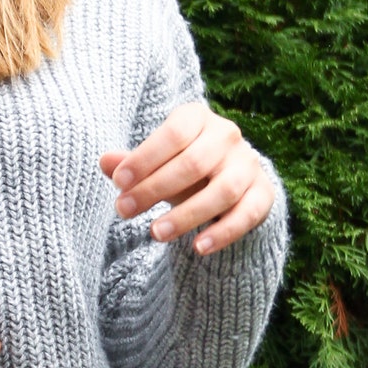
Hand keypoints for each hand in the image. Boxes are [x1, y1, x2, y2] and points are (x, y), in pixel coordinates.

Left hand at [100, 104, 273, 256]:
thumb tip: (104, 162)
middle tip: (124, 211)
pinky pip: (246, 215)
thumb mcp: (157, 164)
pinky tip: (198, 248)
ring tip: (155, 234)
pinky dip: (223, 233)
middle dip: (155, 188)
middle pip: (193, 163)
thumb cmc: (184, 170)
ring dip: (187, 215)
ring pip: (222, 191)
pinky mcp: (263, 194)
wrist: (233, 183)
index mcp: (199, 119)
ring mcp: (248, 165)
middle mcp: (227, 136)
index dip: (145, 158)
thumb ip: (133, 165)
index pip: (174, 134)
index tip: (118, 183)